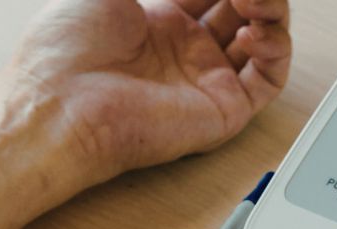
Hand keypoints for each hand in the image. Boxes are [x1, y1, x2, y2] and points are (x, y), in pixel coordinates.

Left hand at [0, 0, 291, 197]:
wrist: (60, 107)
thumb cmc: (65, 50)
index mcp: (157, 18)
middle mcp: (185, 48)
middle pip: (242, 8)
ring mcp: (205, 78)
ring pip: (264, 40)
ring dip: (271, 11)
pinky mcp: (223, 110)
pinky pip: (270, 81)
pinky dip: (276, 51)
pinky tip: (254, 31)